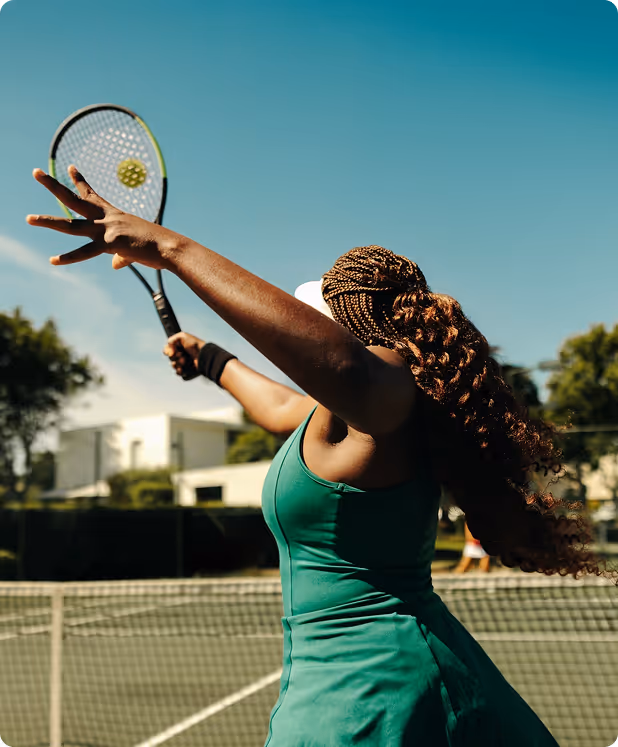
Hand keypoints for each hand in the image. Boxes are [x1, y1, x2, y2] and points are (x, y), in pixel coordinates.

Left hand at [26, 166, 176, 269]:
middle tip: (35, 171)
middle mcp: (107, 218)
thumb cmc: (159, 248)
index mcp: (115, 215)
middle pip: (75, 200)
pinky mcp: (109, 244)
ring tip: (28, 219)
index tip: (68, 167)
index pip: (93, 195)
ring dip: (48, 221)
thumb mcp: (136, 249)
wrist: (170, 247)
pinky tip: (53, 260)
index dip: (79, 181)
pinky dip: (69, 258)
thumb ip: (122, 256)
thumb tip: (115, 265)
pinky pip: (84, 252)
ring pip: (71, 225)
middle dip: (54, 186)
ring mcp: (106, 230)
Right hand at [164, 332, 205, 377]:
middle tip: (181, 354)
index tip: (171, 352)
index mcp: (179, 346)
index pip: (167, 350)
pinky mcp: (187, 370)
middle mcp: (180, 354)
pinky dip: (179, 371)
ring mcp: (183, 362)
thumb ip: (171, 340)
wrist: (203, 354)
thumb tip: (169, 352)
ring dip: (177, 363)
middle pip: (170, 358)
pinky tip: (181, 368)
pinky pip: (178, 372)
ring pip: (173, 365)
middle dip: (175, 356)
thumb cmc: (194, 344)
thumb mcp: (182, 336)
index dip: (167, 351)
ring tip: (184, 361)